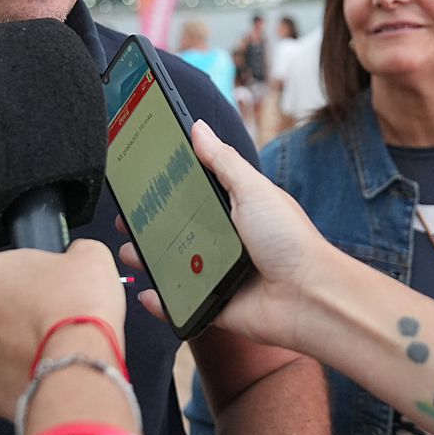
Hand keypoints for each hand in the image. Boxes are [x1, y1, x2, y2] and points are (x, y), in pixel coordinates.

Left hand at [0, 239, 125, 419]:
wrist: (82, 361)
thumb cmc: (80, 309)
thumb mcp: (90, 254)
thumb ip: (74, 250)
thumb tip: (76, 255)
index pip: (3, 269)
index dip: (31, 277)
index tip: (48, 286)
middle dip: (19, 313)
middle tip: (52, 315)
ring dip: (18, 345)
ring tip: (53, 344)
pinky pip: (3, 380)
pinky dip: (22, 376)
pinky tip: (46, 368)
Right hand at [120, 121, 336, 350]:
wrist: (307, 296)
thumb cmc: (289, 239)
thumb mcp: (253, 190)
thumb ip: (223, 162)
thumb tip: (199, 128)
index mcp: (235, 210)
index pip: (194, 195)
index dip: (167, 190)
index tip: (140, 182)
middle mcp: (225, 241)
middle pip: (178, 230)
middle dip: (149, 225)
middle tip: (126, 218)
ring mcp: (218, 274)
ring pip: (173, 266)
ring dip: (148, 260)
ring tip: (129, 252)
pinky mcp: (215, 306)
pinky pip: (181, 304)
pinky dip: (161, 302)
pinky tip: (147, 293)